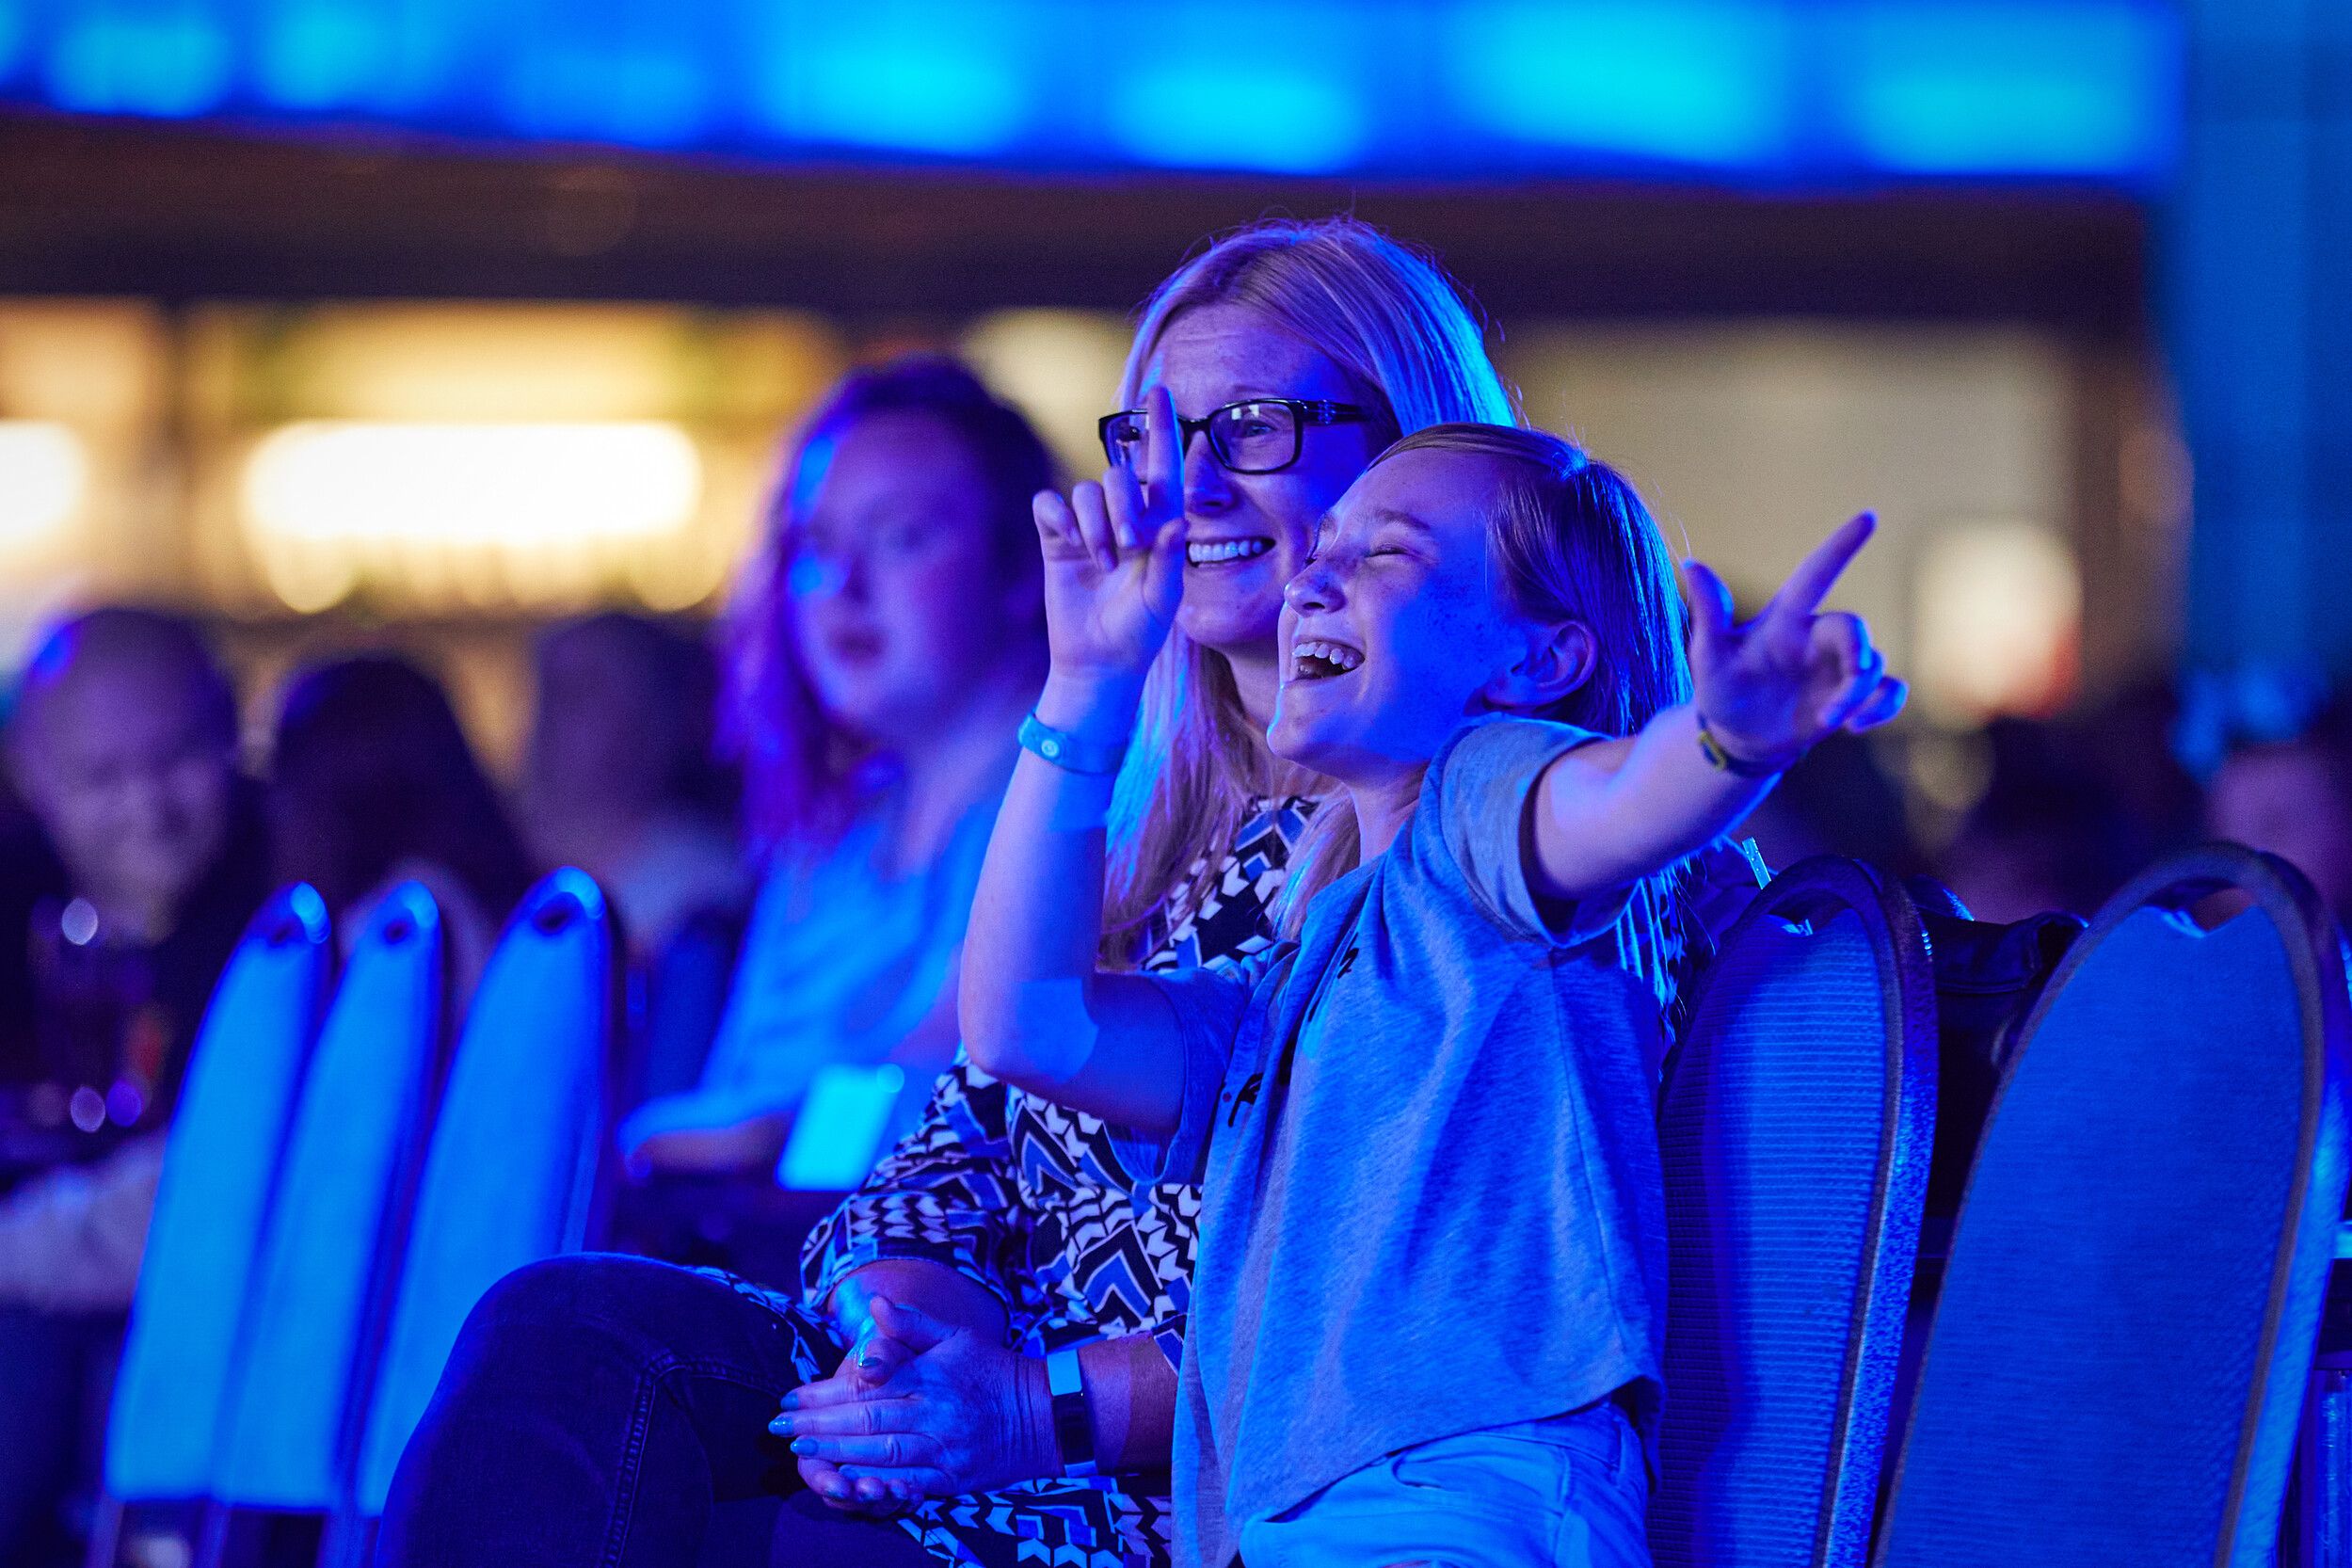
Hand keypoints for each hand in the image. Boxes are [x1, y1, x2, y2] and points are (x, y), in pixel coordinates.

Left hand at [771, 1296, 1053, 1501]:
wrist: (1046, 1412)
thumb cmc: (993, 1369)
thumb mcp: (956, 1335)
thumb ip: (911, 1323)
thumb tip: (872, 1302)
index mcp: (932, 1376)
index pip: (868, 1387)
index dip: (825, 1395)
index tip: (790, 1399)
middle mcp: (936, 1413)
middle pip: (868, 1422)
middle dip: (819, 1427)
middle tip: (780, 1430)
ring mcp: (945, 1449)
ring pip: (882, 1454)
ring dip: (837, 1454)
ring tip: (801, 1452)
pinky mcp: (953, 1478)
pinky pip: (909, 1485)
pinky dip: (876, 1486)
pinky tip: (846, 1485)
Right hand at [1029, 385, 1189, 690]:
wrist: (1096, 662)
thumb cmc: (1138, 633)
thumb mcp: (1164, 601)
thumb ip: (1171, 559)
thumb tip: (1175, 522)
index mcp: (1159, 526)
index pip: (1164, 467)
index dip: (1163, 428)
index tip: (1161, 387)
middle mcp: (1125, 518)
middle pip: (1120, 475)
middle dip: (1125, 506)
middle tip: (1129, 547)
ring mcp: (1088, 526)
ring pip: (1086, 490)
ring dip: (1095, 526)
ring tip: (1102, 564)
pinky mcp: (1057, 538)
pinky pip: (1050, 505)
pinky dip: (1059, 520)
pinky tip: (1070, 545)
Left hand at [1681, 513, 1907, 768]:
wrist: (1738, 736)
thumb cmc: (1720, 689)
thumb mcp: (1709, 656)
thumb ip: (1710, 613)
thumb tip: (1690, 562)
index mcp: (1786, 620)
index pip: (1816, 574)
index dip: (1840, 547)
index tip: (1868, 517)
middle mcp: (1817, 637)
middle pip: (1854, 627)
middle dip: (1858, 653)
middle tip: (1849, 682)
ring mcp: (1838, 666)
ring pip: (1875, 663)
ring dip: (1859, 694)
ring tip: (1830, 720)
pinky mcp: (1854, 696)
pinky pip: (1891, 691)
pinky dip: (1884, 708)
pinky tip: (1856, 727)